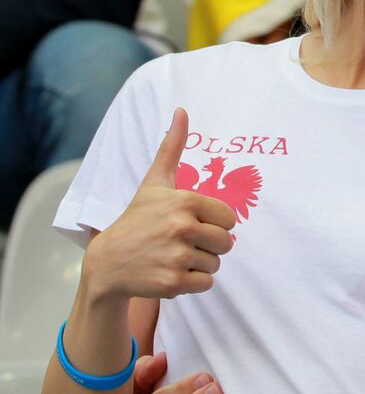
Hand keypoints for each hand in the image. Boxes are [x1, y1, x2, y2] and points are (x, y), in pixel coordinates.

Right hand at [84, 108, 236, 302]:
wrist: (107, 263)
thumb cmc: (137, 218)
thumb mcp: (155, 182)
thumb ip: (172, 147)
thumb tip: (181, 109)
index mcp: (187, 201)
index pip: (229, 219)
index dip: (214, 223)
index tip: (191, 223)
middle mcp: (183, 228)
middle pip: (227, 243)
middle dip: (209, 245)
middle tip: (182, 243)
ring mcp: (177, 257)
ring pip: (216, 264)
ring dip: (200, 264)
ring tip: (173, 257)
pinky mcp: (172, 283)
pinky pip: (206, 283)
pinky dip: (192, 282)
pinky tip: (170, 272)